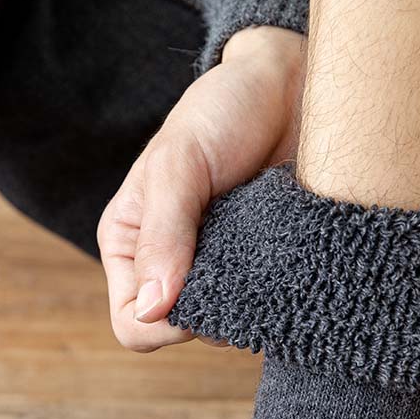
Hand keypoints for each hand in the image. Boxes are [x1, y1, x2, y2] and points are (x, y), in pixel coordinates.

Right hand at [98, 26, 306, 351]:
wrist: (288, 84)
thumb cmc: (221, 111)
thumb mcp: (179, 164)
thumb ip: (163, 235)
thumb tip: (153, 310)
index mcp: (130, 246)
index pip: (132, 324)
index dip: (165, 326)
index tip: (204, 293)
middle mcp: (170, 267)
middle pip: (181, 334)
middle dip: (213, 314)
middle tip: (245, 263)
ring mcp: (220, 270)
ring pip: (227, 327)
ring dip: (250, 304)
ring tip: (270, 253)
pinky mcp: (262, 267)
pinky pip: (266, 308)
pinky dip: (279, 296)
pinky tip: (289, 259)